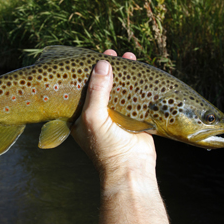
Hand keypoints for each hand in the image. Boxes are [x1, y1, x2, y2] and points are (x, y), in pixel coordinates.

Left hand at [71, 50, 156, 195]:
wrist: (130, 169)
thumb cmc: (105, 147)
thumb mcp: (93, 117)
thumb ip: (96, 91)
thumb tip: (102, 64)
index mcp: (81, 116)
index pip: (83, 87)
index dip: (88, 71)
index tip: (94, 56)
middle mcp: (98, 114)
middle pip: (102, 85)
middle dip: (108, 68)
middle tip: (113, 54)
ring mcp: (117, 115)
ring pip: (120, 88)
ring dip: (125, 73)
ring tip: (130, 56)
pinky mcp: (134, 117)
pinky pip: (135, 96)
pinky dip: (138, 84)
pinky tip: (142, 72)